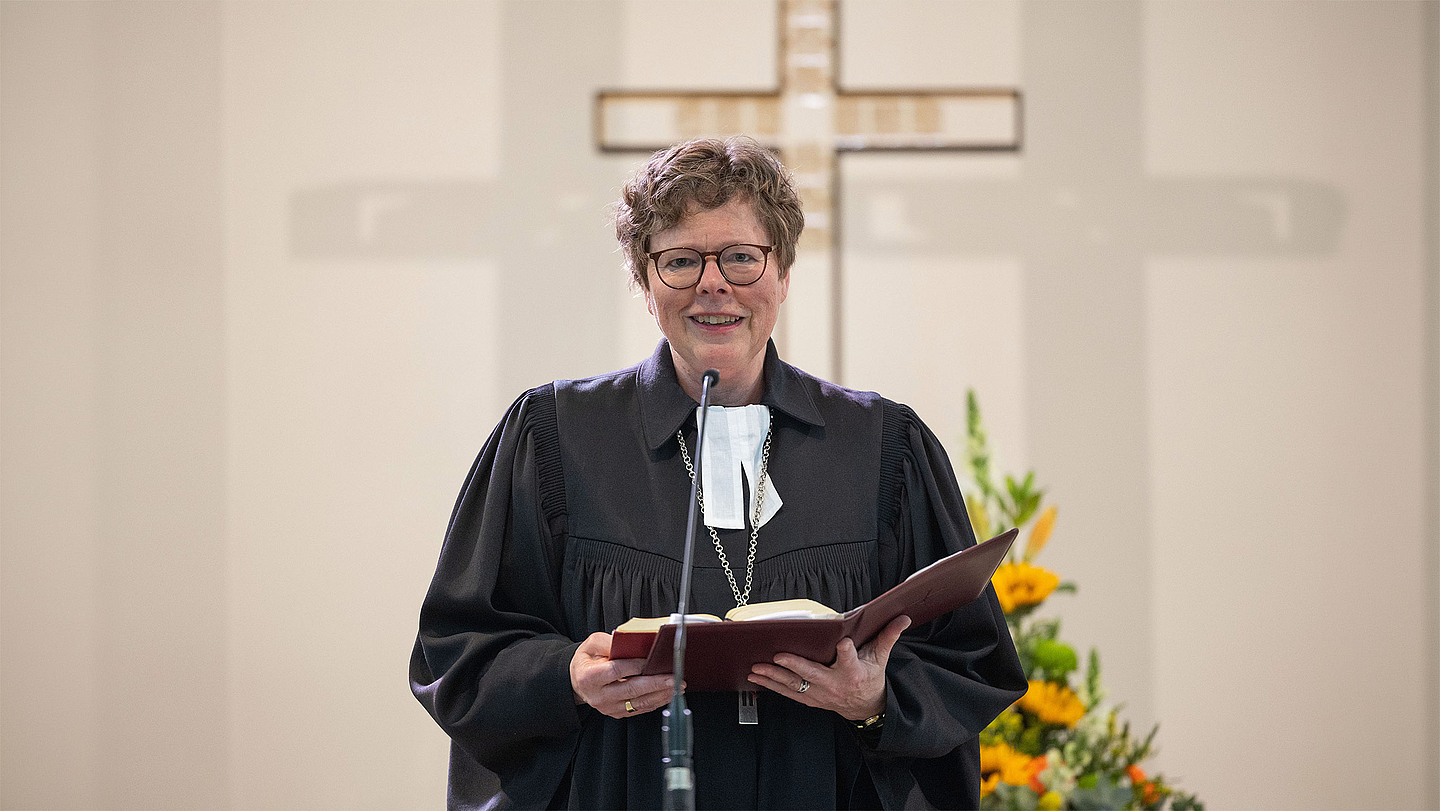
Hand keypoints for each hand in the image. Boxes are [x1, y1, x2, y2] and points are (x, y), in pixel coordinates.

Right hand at [569, 632, 679, 718]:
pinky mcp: (617, 713)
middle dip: (656, 683)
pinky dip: (656, 702)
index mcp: (590, 677)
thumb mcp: (592, 644)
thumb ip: (610, 642)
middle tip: (674, 678)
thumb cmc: (587, 659)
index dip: (634, 665)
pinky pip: (640, 709)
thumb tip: (632, 642)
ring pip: (639, 703)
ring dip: (660, 695)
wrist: (578, 680)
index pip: (616, 671)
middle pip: (632, 689)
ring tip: (677, 686)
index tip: (651, 660)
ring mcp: (608, 707)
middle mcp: (599, 696)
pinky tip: (667, 694)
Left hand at [747, 615, 909, 720]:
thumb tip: (903, 618)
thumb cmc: (870, 677)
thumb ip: (888, 636)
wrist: (865, 707)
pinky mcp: (810, 699)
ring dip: (773, 677)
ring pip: (794, 686)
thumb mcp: (880, 658)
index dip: (847, 652)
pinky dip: (771, 686)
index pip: (850, 660)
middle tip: (777, 656)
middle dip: (793, 666)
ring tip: (756, 667)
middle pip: (813, 675)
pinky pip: (788, 693)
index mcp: (854, 673)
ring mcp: (820, 695)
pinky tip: (757, 677)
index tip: (844, 643)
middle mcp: (835, 686)